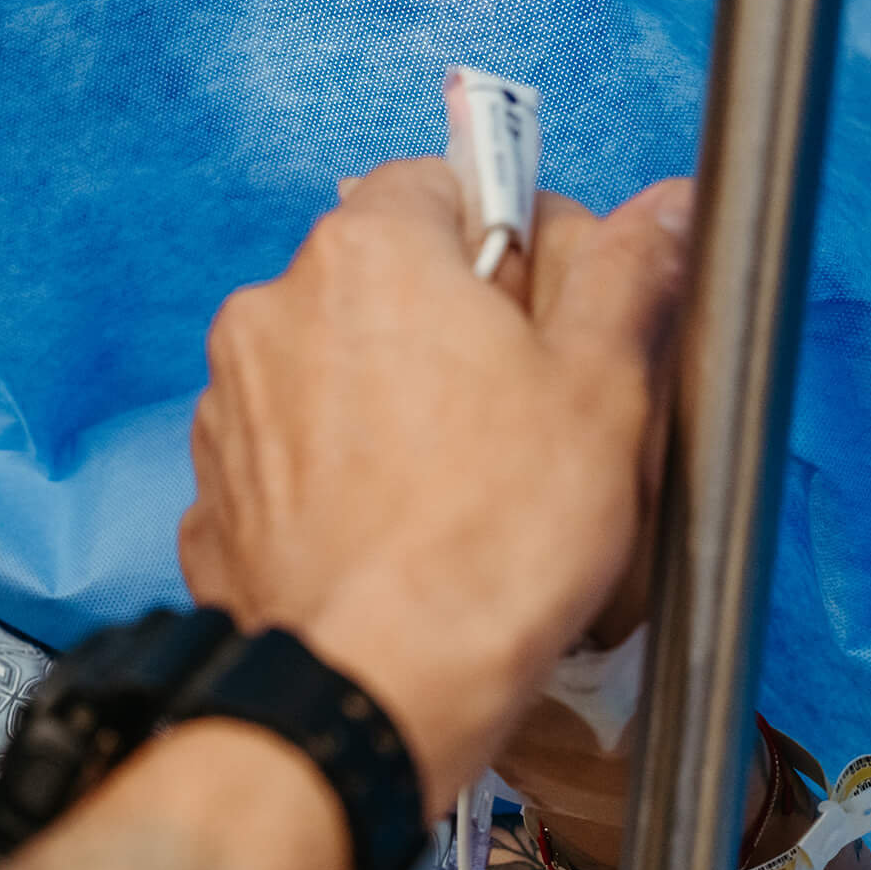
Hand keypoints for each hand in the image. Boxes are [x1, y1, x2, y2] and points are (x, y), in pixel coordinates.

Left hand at [179, 159, 691, 813]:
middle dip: (448, 326)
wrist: (376, 684)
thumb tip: (659, 213)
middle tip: (522, 410)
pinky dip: (335, 484)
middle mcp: (270, 314)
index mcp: (365, 255)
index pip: (441, 184)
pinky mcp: (211, 497)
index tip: (549, 307)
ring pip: (329, 373)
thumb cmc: (488, 544)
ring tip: (460, 489)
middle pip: (378, 281)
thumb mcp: (601, 390)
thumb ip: (625, 277)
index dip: (511, 240)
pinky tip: (393, 536)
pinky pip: (288, 462)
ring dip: (389, 405)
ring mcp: (226, 411)